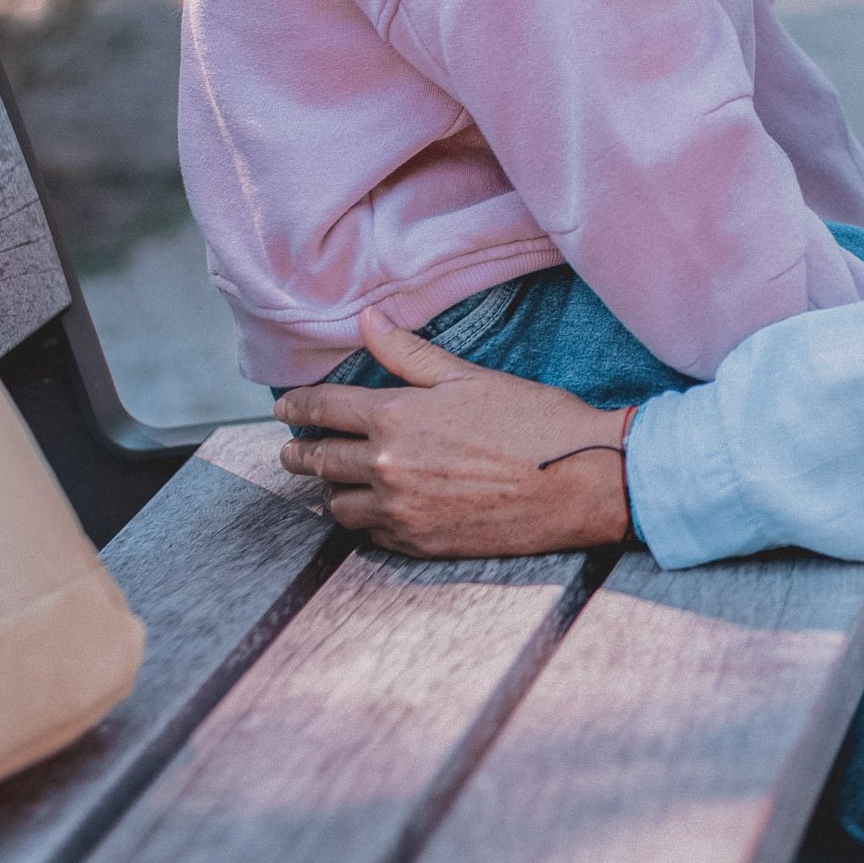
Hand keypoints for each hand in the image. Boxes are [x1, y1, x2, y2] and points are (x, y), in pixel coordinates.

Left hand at [274, 308, 632, 556]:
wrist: (578, 481)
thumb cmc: (532, 421)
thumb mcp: (468, 377)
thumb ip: (408, 354)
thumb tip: (366, 319)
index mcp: (396, 416)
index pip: (323, 409)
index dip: (297, 408)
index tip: (285, 410)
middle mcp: (387, 465)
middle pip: (318, 461)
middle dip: (300, 453)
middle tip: (293, 451)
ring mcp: (401, 510)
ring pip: (337, 504)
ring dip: (333, 490)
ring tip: (339, 481)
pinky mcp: (420, 543)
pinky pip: (370, 534)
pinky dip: (367, 519)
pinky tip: (377, 508)